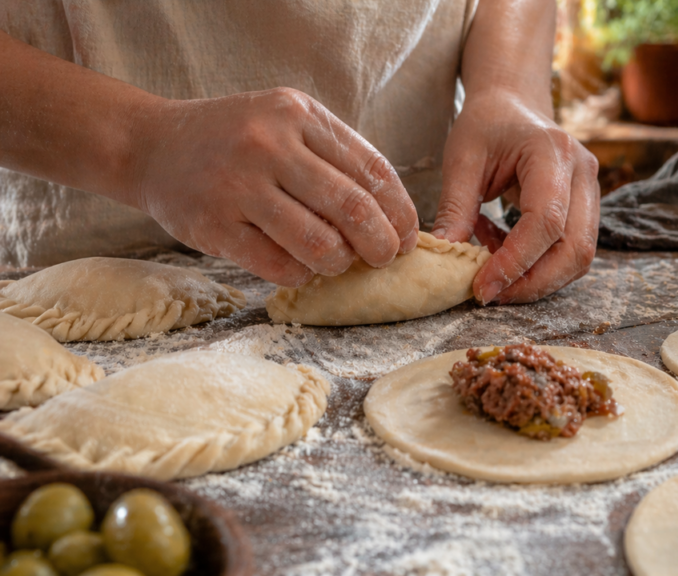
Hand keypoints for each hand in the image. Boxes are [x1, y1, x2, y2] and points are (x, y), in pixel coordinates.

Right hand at [127, 88, 418, 285]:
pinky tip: (301, 268)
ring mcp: (238, 185)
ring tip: (338, 263)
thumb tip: (394, 218)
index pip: (372, 170)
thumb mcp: (287, 125)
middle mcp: (269, 144)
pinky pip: (279, 266)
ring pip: (319, 243)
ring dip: (340, 263)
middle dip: (381, 244)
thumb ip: (335, 159)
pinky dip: (302, 274)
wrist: (151, 145)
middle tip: (384, 259)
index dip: (401, 212)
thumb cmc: (236, 140)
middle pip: (353, 208)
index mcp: (298, 114)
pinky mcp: (213, 225)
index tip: (408, 237)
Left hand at [432, 89, 599, 303]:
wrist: (513, 103)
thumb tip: (443, 258)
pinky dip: (540, 265)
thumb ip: (455, 208)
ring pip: (580, 256)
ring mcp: (592, 191)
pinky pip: (573, 251)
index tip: (483, 286)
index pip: (546, 221)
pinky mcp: (588, 208)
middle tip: (490, 295)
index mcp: (552, 152)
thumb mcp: (462, 159)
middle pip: (575, 248)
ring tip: (494, 275)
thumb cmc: (486, 125)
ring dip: (538, 280)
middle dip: (533, 283)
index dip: (516, 262)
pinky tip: (504, 252)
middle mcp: (584, 172)